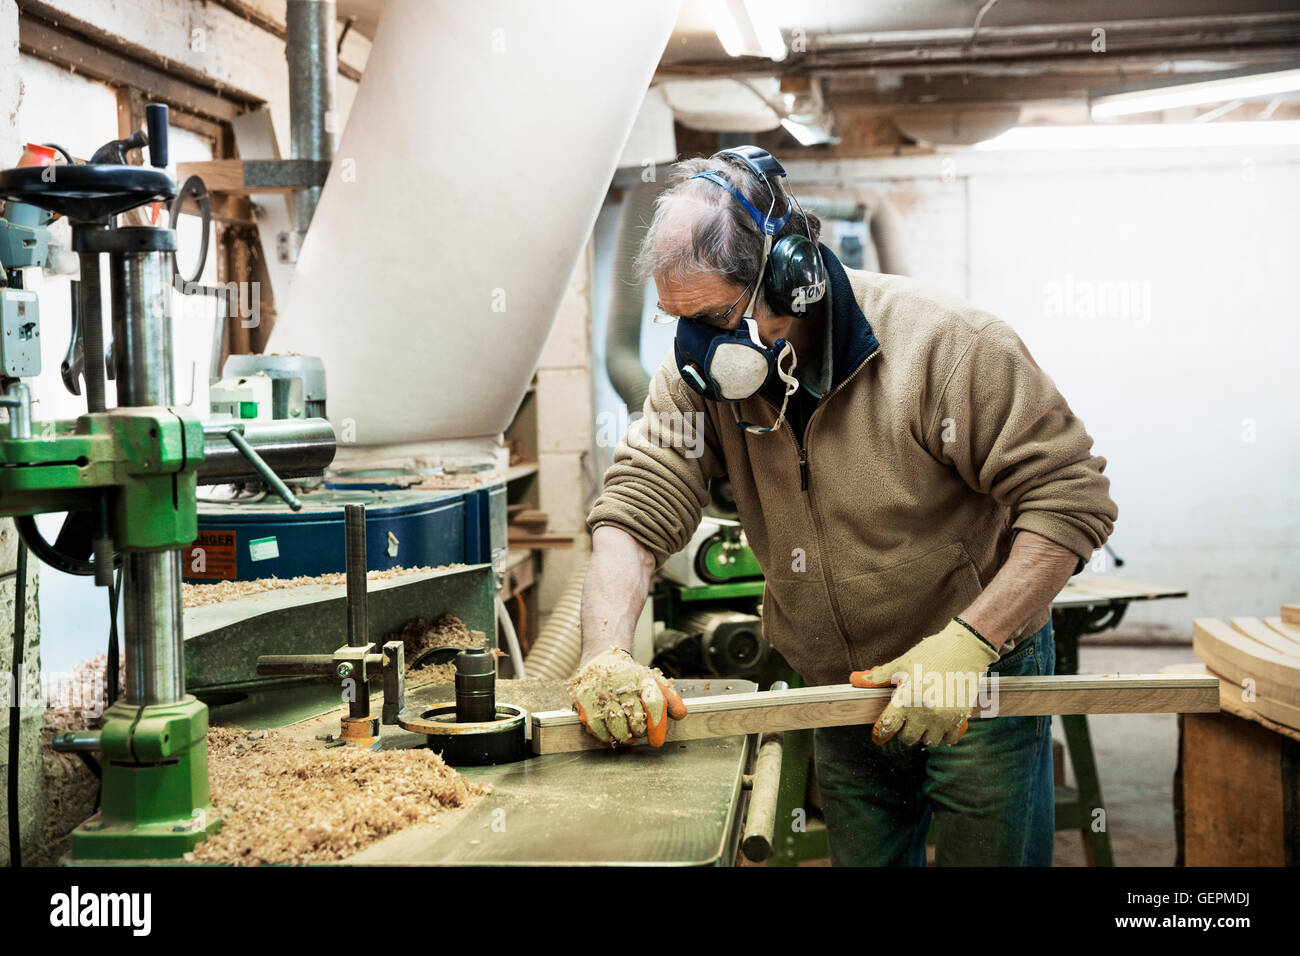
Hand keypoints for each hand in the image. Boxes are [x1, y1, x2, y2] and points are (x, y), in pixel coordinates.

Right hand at [568, 647, 687, 746]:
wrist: (602, 662)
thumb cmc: (632, 678)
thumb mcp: (654, 683)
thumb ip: (670, 699)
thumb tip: (680, 714)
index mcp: (643, 679)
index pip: (654, 704)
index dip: (657, 726)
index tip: (656, 741)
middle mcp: (622, 683)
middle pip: (636, 722)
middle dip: (639, 732)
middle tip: (637, 728)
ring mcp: (602, 693)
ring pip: (618, 730)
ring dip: (624, 736)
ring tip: (624, 728)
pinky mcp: (585, 702)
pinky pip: (598, 731)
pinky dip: (606, 736)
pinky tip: (609, 728)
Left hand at [850, 618, 998, 746]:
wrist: (965, 649)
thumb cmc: (931, 653)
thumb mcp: (901, 663)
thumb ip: (879, 676)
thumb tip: (856, 680)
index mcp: (907, 698)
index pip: (888, 726)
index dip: (881, 732)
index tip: (880, 733)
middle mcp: (924, 711)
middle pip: (908, 738)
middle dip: (904, 732)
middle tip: (905, 721)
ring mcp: (944, 717)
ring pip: (929, 741)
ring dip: (923, 735)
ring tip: (922, 722)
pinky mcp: (960, 717)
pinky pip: (950, 739)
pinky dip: (943, 735)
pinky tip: (939, 725)